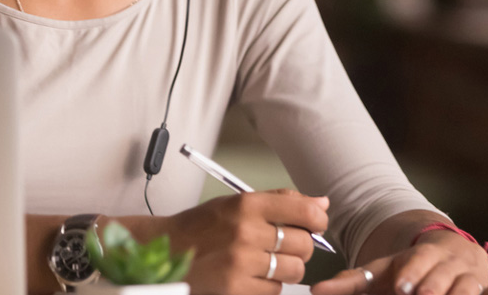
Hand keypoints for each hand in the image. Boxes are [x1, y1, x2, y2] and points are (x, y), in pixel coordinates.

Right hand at [156, 188, 329, 294]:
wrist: (165, 250)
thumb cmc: (201, 226)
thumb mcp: (236, 203)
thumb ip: (280, 201)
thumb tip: (322, 203)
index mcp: (246, 204)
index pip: (304, 210)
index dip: (317, 220)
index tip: (314, 224)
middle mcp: (245, 231)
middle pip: (304, 244)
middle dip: (300, 247)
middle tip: (284, 246)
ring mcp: (241, 262)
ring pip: (294, 270)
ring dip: (286, 268)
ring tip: (267, 262)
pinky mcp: (236, 288)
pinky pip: (275, 290)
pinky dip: (268, 285)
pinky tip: (251, 275)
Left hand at [313, 230, 487, 294]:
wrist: (447, 254)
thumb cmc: (408, 271)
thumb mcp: (380, 274)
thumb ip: (350, 284)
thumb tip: (316, 292)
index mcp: (420, 257)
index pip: (415, 264)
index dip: (412, 273)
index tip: (403, 286)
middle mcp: (447, 264)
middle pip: (442, 278)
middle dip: (435, 287)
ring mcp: (469, 278)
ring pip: (467, 287)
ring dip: (462, 293)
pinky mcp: (485, 289)